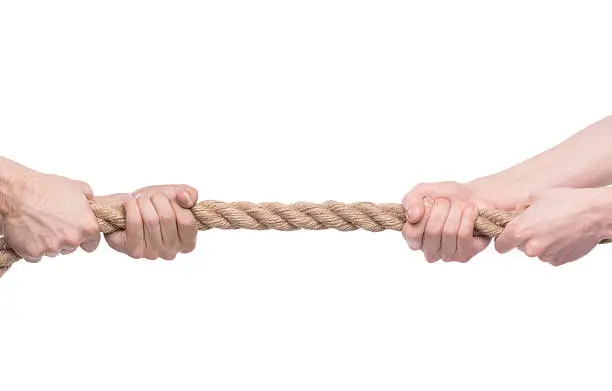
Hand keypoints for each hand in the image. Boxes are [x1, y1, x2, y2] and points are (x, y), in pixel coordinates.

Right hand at [0, 170, 99, 261]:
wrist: (18, 192)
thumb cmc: (46, 188)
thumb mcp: (78, 187)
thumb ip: (90, 200)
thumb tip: (92, 205)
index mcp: (87, 227)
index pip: (92, 244)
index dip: (84, 238)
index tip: (77, 233)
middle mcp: (72, 240)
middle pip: (72, 247)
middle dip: (65, 238)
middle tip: (54, 223)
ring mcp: (53, 248)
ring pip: (54, 251)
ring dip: (48, 242)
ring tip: (40, 224)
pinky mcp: (33, 252)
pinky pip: (36, 255)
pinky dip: (33, 247)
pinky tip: (30, 232)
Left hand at [99, 185, 198, 259]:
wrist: (127, 209)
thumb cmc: (154, 204)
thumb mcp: (177, 196)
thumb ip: (190, 195)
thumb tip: (184, 197)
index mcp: (187, 242)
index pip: (187, 222)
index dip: (178, 204)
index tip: (170, 198)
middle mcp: (171, 252)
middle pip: (167, 218)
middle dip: (158, 199)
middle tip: (152, 196)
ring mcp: (152, 254)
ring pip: (151, 220)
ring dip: (144, 202)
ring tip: (140, 200)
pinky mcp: (133, 250)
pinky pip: (135, 223)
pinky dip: (132, 207)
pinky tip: (130, 203)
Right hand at [401, 179, 525, 262]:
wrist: (473, 197)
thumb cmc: (445, 197)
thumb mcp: (422, 191)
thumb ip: (411, 200)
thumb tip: (413, 216)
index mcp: (413, 238)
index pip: (411, 233)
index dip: (423, 213)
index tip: (429, 201)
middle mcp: (428, 251)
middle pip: (432, 231)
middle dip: (442, 208)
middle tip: (447, 201)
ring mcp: (446, 255)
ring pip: (449, 232)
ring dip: (457, 210)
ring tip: (460, 204)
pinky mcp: (465, 255)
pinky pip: (463, 235)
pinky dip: (468, 216)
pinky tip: (471, 210)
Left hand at [494, 187, 611, 265]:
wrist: (595, 213)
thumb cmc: (567, 201)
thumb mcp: (535, 196)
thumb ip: (520, 208)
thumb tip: (516, 214)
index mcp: (520, 231)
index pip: (500, 245)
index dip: (504, 240)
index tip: (508, 236)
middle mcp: (531, 247)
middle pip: (520, 247)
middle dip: (526, 238)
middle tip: (539, 225)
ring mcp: (546, 256)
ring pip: (536, 252)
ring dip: (541, 243)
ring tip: (554, 228)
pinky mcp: (560, 261)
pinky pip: (550, 256)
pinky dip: (554, 249)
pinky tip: (563, 236)